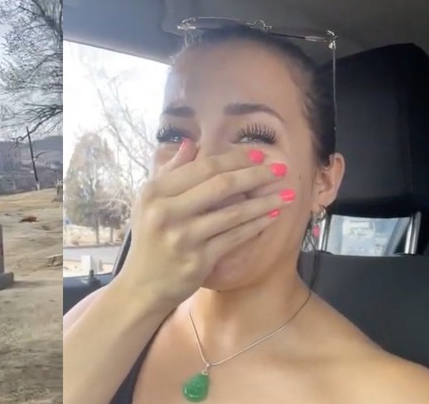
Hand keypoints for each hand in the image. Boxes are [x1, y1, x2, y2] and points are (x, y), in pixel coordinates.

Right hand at [115, 139, 293, 310]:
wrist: (143, 285)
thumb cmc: (149, 239)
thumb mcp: (149, 202)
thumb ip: (169, 171)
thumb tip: (190, 144)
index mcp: (155, 193)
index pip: (202, 168)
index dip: (235, 159)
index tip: (259, 154)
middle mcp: (166, 213)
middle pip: (220, 186)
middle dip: (255, 175)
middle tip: (281, 169)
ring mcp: (183, 237)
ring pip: (233, 213)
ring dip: (264, 201)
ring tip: (286, 193)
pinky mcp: (198, 260)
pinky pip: (235, 237)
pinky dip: (256, 224)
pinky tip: (272, 216)